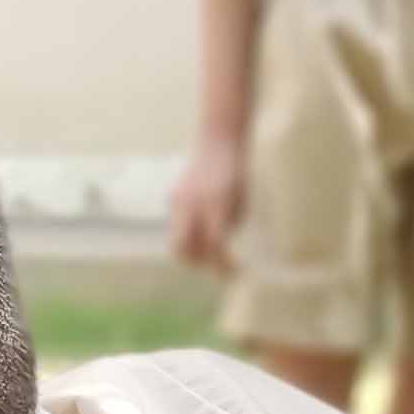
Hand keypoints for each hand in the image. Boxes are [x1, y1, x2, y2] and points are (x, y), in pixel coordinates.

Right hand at [166, 133, 246, 271]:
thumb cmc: (236, 174)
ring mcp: (178, 199)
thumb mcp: (241, 202)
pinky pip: (178, 224)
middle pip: (183, 249)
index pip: (215, 245)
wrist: (218, 141)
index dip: (224, 264)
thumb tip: (214, 251)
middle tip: (214, 263)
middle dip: (198, 263)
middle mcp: (192, 202)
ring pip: (176, 239)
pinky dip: (190, 229)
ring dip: (192, 249)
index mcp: (216, 203)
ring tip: (208, 243)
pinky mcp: (172, 196)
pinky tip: (202, 215)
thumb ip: (227, 227)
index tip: (235, 273)